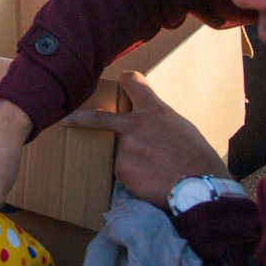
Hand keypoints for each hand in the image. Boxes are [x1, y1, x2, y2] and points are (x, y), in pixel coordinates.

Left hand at [65, 70, 230, 206]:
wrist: (198, 187)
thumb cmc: (199, 157)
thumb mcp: (183, 129)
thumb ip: (160, 123)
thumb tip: (153, 127)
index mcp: (153, 110)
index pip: (134, 83)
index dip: (127, 79)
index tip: (121, 78)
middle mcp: (133, 125)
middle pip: (99, 118)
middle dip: (80, 118)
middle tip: (66, 119)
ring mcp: (125, 147)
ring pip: (123, 154)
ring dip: (135, 162)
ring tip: (158, 171)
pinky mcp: (121, 169)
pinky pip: (125, 172)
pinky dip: (136, 178)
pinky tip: (152, 182)